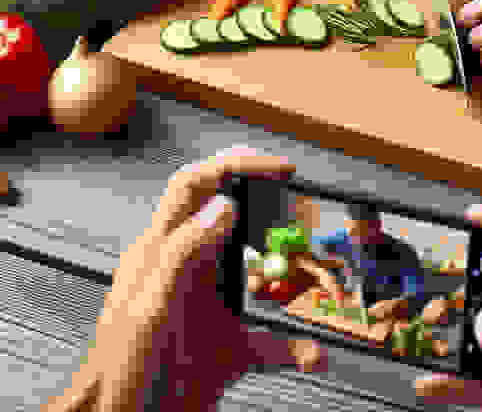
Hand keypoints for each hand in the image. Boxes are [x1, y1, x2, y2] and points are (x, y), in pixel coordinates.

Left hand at [59, 146, 325, 411]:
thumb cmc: (116, 371)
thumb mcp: (150, 304)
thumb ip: (181, 251)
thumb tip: (221, 205)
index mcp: (162, 251)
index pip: (197, 185)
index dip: (235, 165)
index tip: (277, 168)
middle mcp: (186, 271)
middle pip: (230, 221)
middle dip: (264, 208)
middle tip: (294, 203)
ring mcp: (204, 306)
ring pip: (253, 276)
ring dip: (283, 277)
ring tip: (307, 272)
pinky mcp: (220, 346)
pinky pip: (268, 340)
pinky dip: (293, 347)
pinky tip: (311, 355)